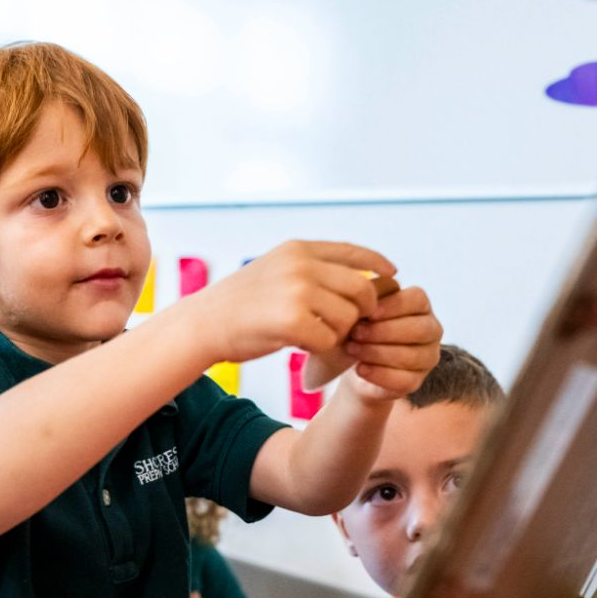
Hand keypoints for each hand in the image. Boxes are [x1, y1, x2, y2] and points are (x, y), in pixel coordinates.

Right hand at [176, 241, 396, 365]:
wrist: (204, 324)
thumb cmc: (241, 304)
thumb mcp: (276, 270)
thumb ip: (311, 269)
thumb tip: (358, 277)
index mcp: (299, 249)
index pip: (354, 252)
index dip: (378, 263)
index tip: (392, 275)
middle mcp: (301, 264)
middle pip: (361, 288)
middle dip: (362, 311)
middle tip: (349, 327)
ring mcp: (297, 291)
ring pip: (349, 317)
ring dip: (339, 333)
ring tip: (316, 337)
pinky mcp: (292, 320)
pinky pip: (330, 339)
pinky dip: (322, 348)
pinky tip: (303, 347)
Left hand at [342, 285, 443, 400]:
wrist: (353, 363)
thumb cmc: (358, 326)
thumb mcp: (361, 308)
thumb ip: (368, 296)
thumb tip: (364, 289)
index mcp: (420, 305)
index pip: (417, 300)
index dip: (394, 305)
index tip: (369, 311)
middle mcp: (431, 330)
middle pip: (419, 329)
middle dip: (384, 331)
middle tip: (356, 332)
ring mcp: (428, 357)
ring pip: (412, 356)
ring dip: (378, 352)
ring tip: (352, 349)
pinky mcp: (417, 381)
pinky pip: (404, 380)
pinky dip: (380, 375)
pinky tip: (360, 368)